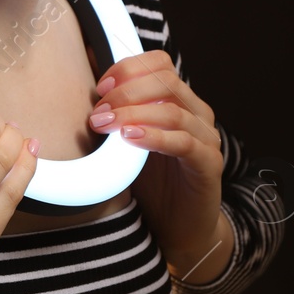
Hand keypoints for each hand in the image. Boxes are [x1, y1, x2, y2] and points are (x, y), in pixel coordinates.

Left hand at [87, 50, 224, 269]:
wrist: (178, 228)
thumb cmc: (152, 184)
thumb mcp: (127, 143)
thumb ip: (115, 116)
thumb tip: (83, 90)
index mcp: (179, 100)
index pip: (159, 64)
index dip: (128, 68)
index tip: (99, 87)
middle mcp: (197, 113)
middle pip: (166, 81)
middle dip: (125, 91)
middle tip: (98, 112)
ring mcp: (207, 138)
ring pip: (173, 111)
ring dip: (133, 114)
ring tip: (104, 125)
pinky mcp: (209, 164)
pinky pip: (184, 142)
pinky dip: (155, 136)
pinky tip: (131, 139)